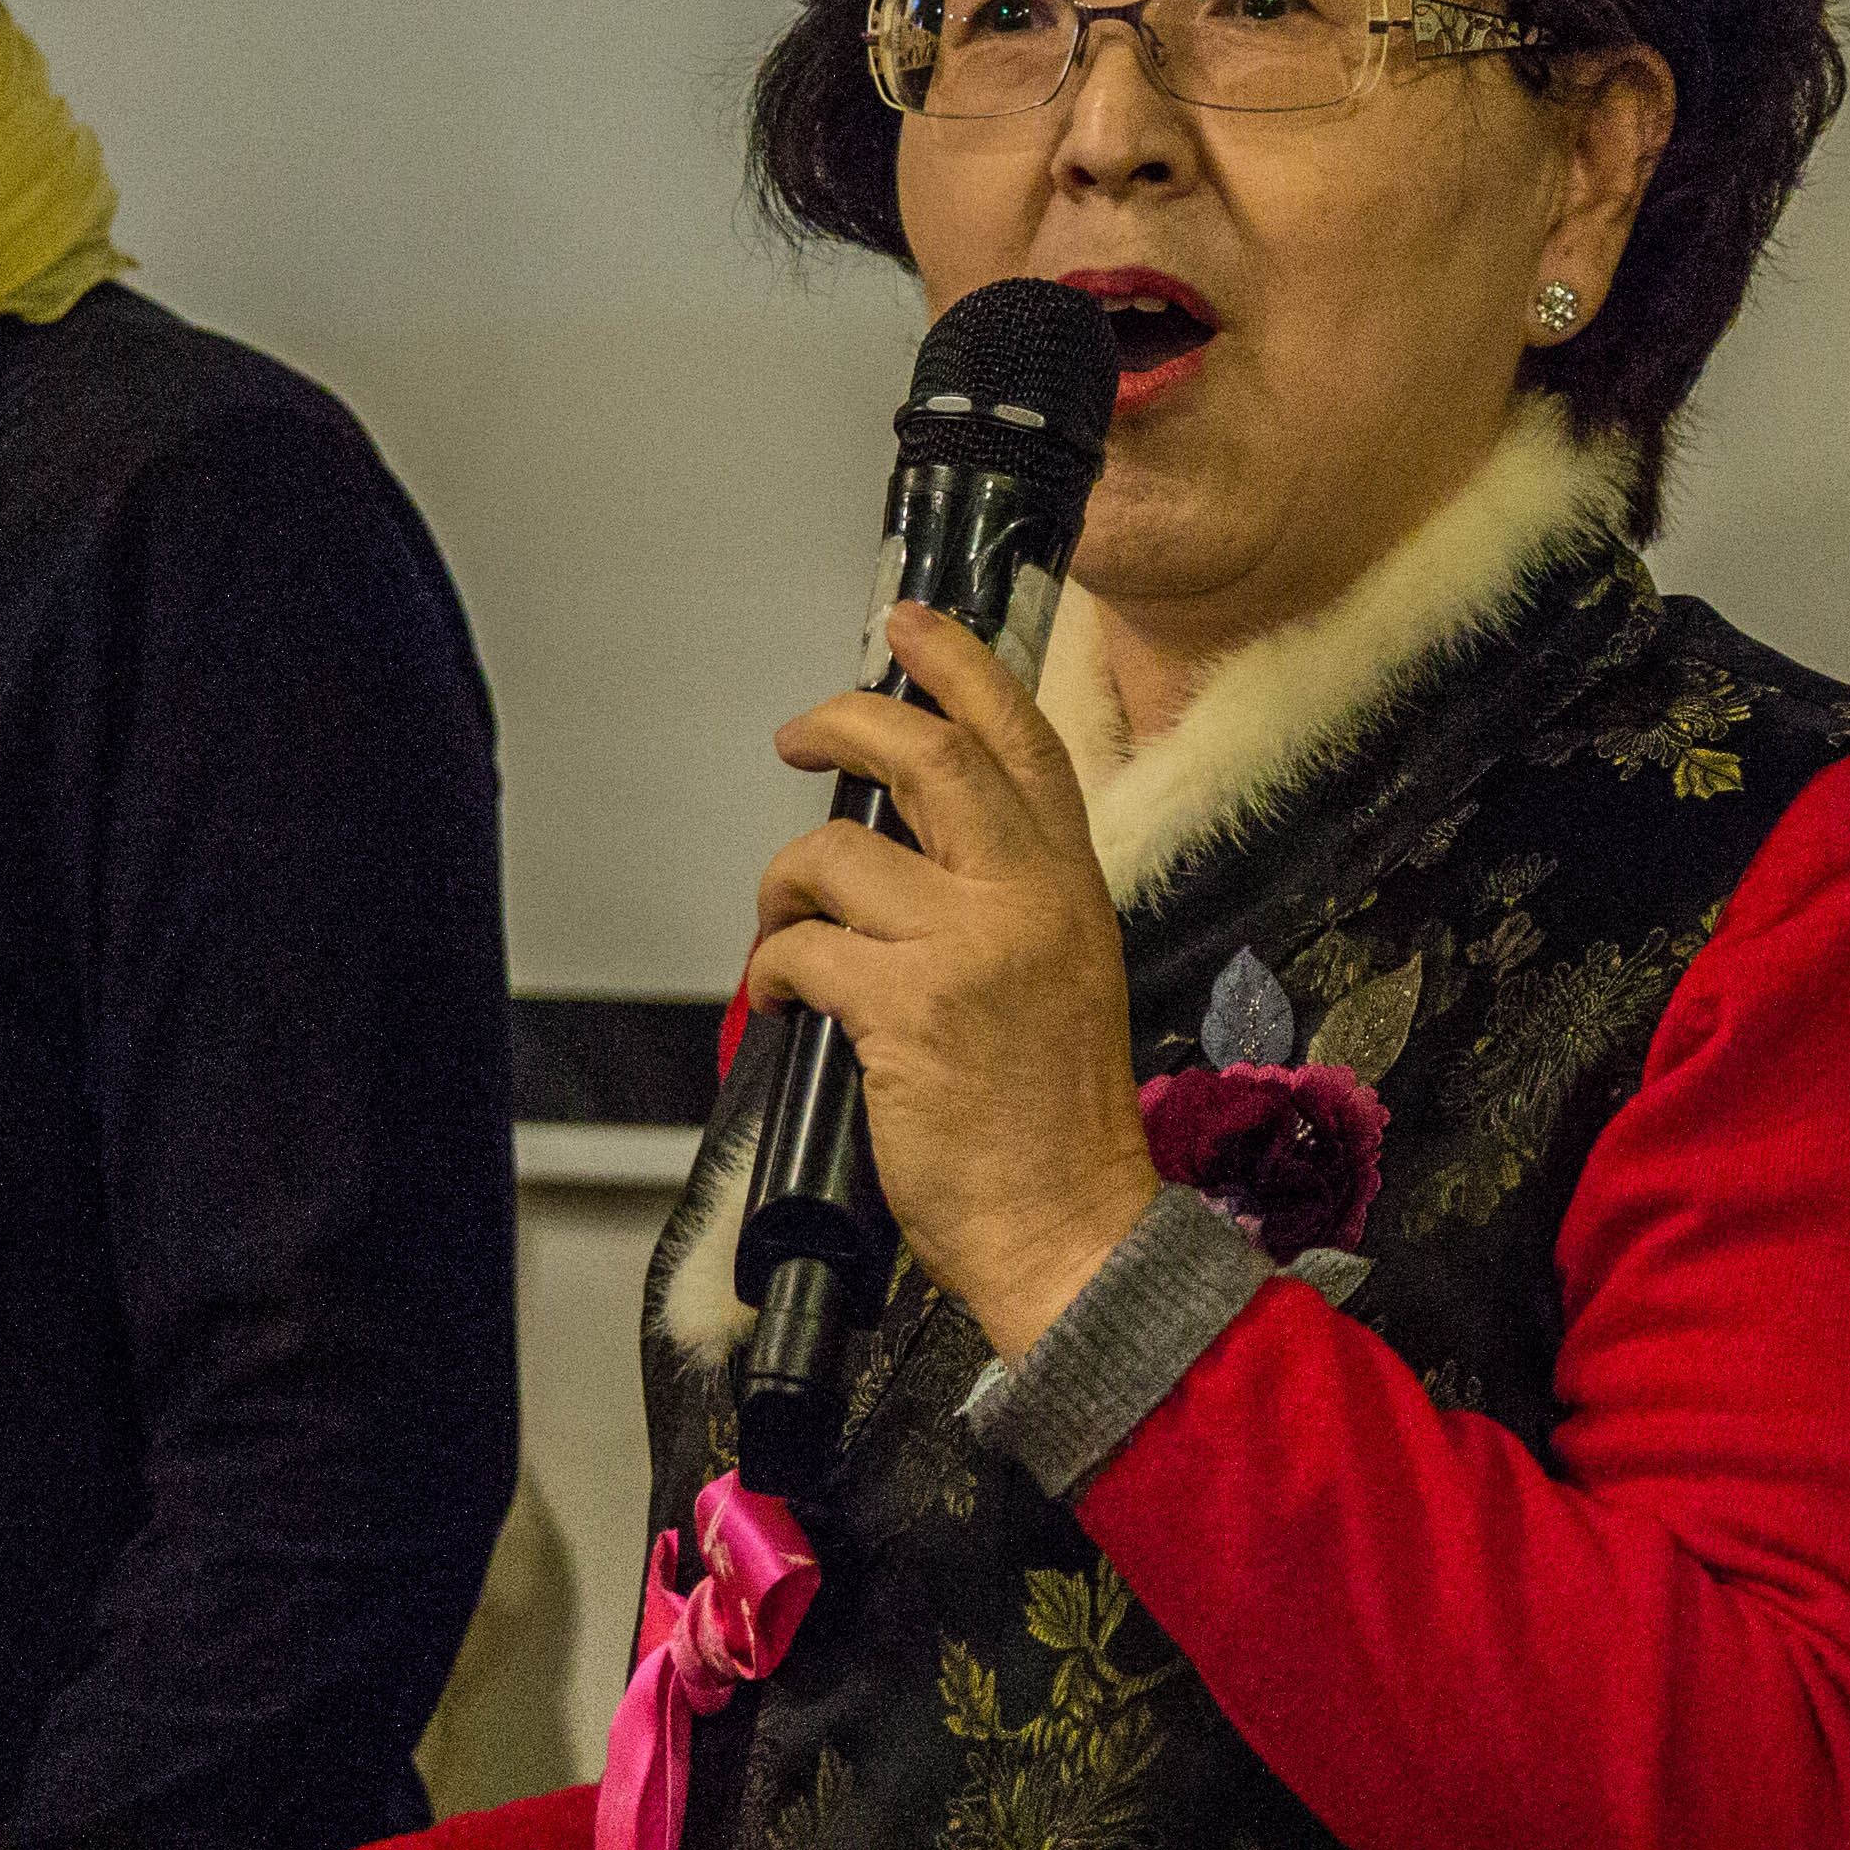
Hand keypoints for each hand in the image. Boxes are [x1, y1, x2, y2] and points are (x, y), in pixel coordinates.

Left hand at [748, 604, 1156, 1361]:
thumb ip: (1011, 897)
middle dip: (848, 719)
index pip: (1022, 740)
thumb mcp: (1066, 972)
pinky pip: (803, 948)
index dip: (962, 666)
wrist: (1072, 1225)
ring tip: (783, 924)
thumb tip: (910, 846)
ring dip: (786, 885)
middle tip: (800, 732)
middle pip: (929, 757)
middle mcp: (1027, 898)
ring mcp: (968, 948)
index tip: (911, 624)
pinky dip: (777, 966)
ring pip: (838, 855)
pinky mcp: (907, 1008)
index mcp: (1071, 884)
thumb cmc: (1057, 1118)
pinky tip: (792, 1001)